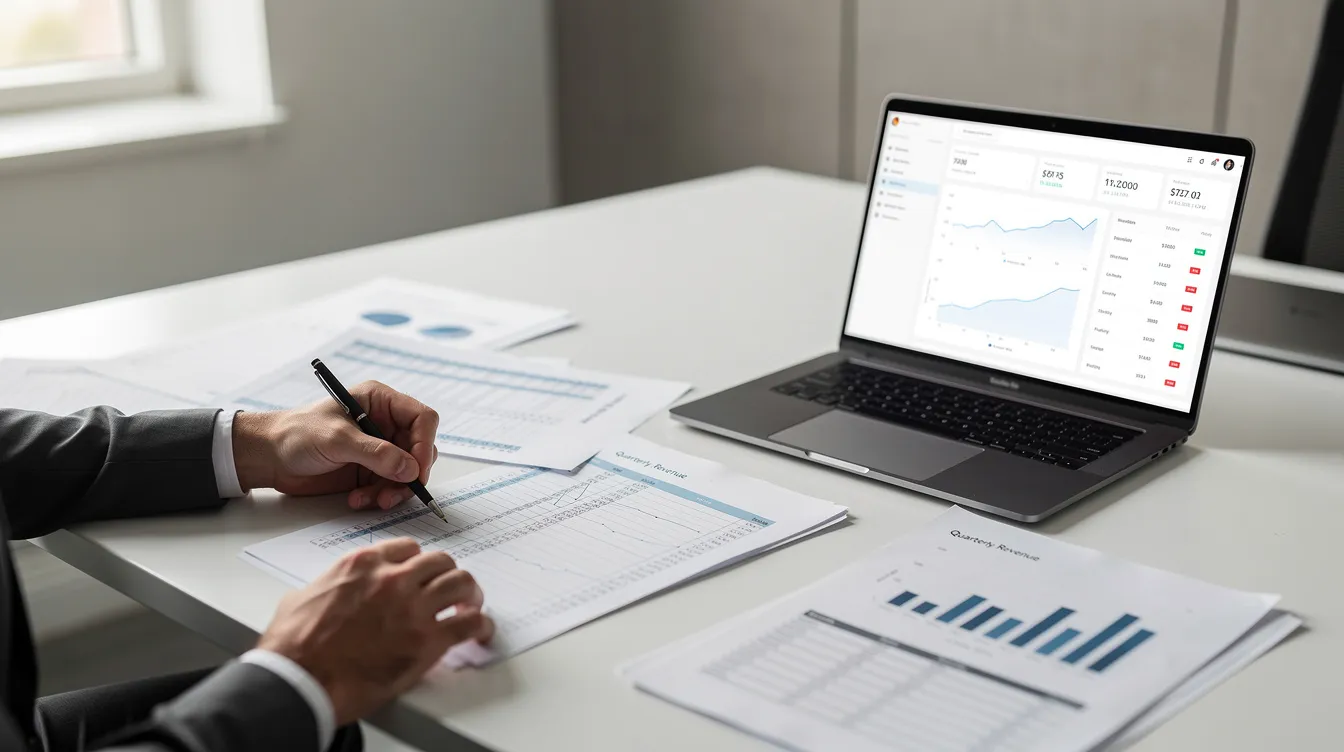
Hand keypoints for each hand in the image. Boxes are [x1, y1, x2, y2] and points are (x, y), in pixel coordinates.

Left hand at [231, 380, 440, 509]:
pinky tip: (358, 500)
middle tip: (394, 492)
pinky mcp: (370, 471)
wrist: (268, 457)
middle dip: (410, 474)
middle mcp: (385, 424)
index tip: (418, 470)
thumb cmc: (296, 433)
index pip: (422, 418)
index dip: (425, 443)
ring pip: (408, 472)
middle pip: (419, 449)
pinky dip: (379, 497)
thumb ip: (375, 453)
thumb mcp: (336, 439)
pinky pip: (390, 487)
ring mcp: (379, 449)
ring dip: (394, 490)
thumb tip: (411, 468)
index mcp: (380, 402)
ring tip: (373, 500)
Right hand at [257, 538, 493, 724]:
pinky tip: (481, 631)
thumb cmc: (292, 647)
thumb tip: (325, 594)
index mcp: (362, 565)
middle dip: (447, 574)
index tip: (422, 572)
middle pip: (439, 562)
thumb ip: (325, 588)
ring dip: (469, 593)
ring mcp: (412, 608)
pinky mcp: (426, 641)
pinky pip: (469, 624)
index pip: (405, 548)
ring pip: (460, 583)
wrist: (299, 680)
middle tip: (451, 588)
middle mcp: (392, 579)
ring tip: (471, 605)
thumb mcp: (301, 599)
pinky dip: (481, 625)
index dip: (417, 562)